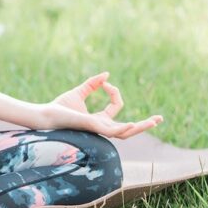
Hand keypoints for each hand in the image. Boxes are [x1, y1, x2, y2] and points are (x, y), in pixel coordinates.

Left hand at [39, 71, 162, 138]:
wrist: (47, 114)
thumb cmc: (59, 106)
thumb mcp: (79, 92)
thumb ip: (93, 84)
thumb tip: (106, 75)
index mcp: (99, 120)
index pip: (116, 107)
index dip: (114, 92)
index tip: (104, 82)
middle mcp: (102, 127)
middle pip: (129, 128)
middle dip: (145, 124)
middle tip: (160, 118)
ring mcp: (99, 129)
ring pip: (126, 132)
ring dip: (141, 127)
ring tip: (155, 121)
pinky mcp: (94, 128)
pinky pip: (112, 131)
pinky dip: (122, 128)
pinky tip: (131, 123)